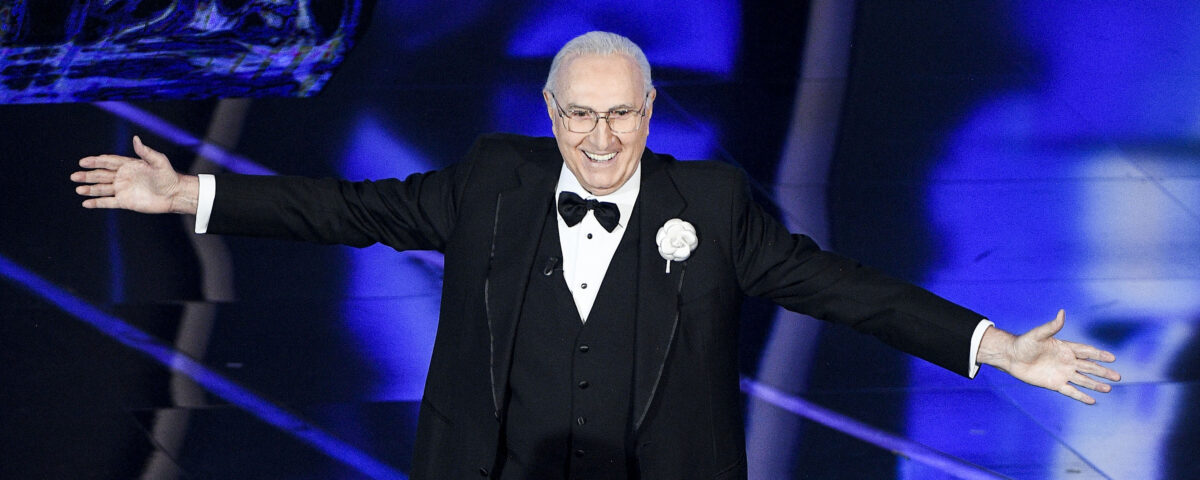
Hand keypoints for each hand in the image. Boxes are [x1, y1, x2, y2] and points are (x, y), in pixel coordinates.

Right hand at [72, 136, 198, 213]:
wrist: (174, 194)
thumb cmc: (168, 175)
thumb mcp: (158, 161)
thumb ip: (146, 152)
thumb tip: (136, 139)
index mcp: (129, 165)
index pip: (108, 162)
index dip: (95, 161)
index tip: (83, 162)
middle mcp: (123, 177)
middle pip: (101, 175)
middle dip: (88, 175)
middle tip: (74, 176)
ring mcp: (123, 190)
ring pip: (102, 189)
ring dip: (90, 189)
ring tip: (78, 189)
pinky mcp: (125, 202)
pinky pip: (108, 202)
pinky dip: (97, 203)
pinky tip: (86, 203)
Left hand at [978, 310, 1120, 403]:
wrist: (1011, 357)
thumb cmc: (1024, 343)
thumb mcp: (1038, 334)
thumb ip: (1052, 326)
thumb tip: (1062, 312)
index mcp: (1065, 348)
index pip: (1086, 351)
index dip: (1099, 354)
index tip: (1112, 357)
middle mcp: (1066, 361)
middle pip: (1089, 367)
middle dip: (1103, 371)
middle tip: (1118, 376)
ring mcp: (1062, 373)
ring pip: (1083, 380)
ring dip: (1095, 384)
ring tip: (1109, 388)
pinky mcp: (1054, 383)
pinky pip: (1070, 391)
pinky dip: (1081, 396)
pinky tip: (1092, 400)